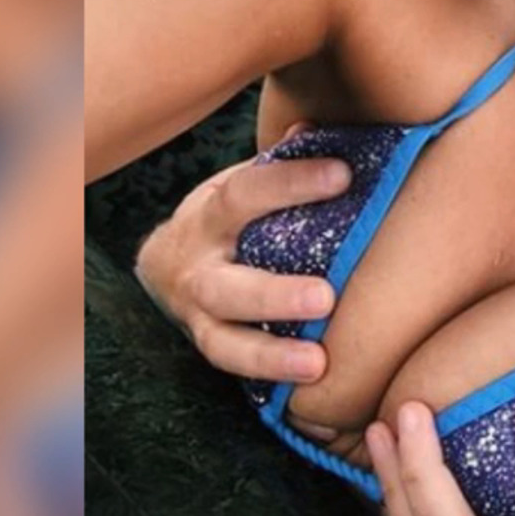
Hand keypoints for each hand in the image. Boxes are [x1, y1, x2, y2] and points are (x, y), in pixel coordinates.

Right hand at [131, 144, 347, 382]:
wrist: (170, 259)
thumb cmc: (233, 214)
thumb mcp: (248, 181)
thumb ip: (283, 162)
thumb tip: (316, 125)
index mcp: (213, 213)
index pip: (247, 194)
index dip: (292, 182)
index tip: (344, 175)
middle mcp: (199, 266)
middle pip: (227, 285)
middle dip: (274, 294)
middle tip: (326, 297)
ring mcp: (198, 312)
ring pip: (224, 340)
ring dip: (270, 354)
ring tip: (318, 363)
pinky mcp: (208, 343)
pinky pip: (232, 367)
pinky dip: (267, 378)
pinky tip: (307, 390)